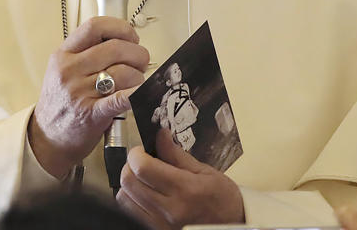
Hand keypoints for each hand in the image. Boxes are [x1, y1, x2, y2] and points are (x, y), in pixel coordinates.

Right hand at [28, 17, 148, 178]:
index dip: (120, 28)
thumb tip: (123, 40)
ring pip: (123, 72)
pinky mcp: (91, 114)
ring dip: (139, 76)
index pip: (95, 26)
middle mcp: (70, 70)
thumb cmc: (60, 103)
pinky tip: (140, 93)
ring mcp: (79, 92)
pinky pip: (120, 98)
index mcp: (63, 55)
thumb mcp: (62, 69)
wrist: (45, 138)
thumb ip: (85, 52)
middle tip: (142, 61)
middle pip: (115, 48)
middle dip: (137, 53)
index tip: (131, 37)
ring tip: (137, 82)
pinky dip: (135, 93)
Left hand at [117, 127, 243, 229]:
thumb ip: (177, 154)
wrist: (232, 225)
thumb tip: (160, 135)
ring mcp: (160, 224)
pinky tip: (146, 192)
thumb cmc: (223, 200)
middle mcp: (170, 210)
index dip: (136, 153)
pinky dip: (133, 198)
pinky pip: (131, 212)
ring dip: (130, 183)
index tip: (142, 149)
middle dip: (130, 165)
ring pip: (124, 198)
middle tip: (143, 160)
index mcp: (185, 190)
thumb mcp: (205, 171)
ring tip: (144, 177)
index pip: (142, 168)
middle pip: (128, 181)